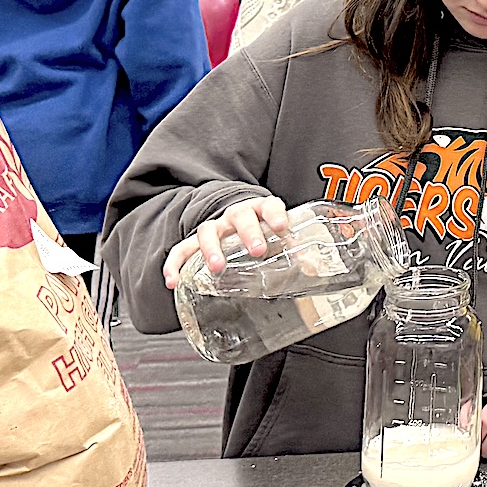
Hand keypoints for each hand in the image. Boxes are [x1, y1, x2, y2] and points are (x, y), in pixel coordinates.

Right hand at [162, 196, 289, 288]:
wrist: (237, 217)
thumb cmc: (261, 229)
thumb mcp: (278, 235)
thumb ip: (294, 250)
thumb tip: (313, 269)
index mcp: (261, 210)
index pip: (269, 205)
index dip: (275, 214)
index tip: (281, 227)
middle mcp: (236, 215)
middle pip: (240, 216)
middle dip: (248, 233)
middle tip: (258, 250)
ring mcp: (216, 226)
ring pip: (208, 230)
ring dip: (212, 248)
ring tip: (217, 267)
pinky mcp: (197, 241)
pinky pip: (182, 249)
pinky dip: (175, 264)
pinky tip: (174, 281)